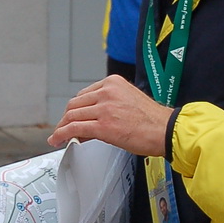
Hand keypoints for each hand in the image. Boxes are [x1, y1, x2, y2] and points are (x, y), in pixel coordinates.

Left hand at [48, 76, 171, 155]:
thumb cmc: (153, 120)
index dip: (77, 108)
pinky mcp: (102, 126)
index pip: (85, 94)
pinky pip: (74, 129)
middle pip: (75, 104)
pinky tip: (58, 139)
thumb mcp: (128, 102)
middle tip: (63, 128)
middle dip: (67, 117)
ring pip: (72, 116)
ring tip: (58, 135)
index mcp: (113, 83)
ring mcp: (103, 108)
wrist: (165, 130)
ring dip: (62, 127)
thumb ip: (109, 106)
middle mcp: (107, 92)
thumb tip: (91, 120)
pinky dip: (62, 134)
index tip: (73, 116)